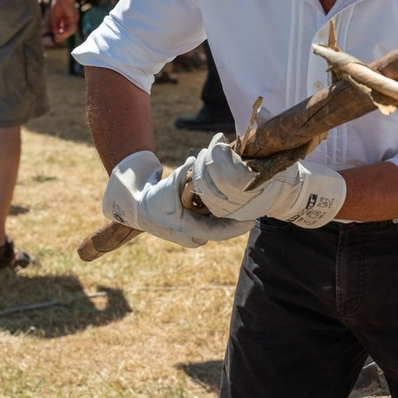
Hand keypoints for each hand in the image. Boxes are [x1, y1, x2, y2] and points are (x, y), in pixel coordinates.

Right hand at [48, 0, 78, 42]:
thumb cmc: (58, 3)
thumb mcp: (55, 16)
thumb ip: (56, 24)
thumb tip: (55, 32)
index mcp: (66, 20)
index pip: (64, 30)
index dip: (60, 35)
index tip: (55, 38)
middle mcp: (71, 20)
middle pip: (69, 31)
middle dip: (62, 36)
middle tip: (56, 39)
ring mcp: (74, 19)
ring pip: (72, 30)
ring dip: (65, 35)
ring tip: (58, 37)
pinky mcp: (75, 17)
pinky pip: (72, 26)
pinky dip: (67, 31)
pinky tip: (61, 32)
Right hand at [103, 150, 251, 246]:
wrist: (140, 210)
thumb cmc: (155, 199)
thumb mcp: (168, 186)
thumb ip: (183, 173)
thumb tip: (195, 161)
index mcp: (189, 230)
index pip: (219, 231)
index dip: (237, 227)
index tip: (252, 220)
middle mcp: (194, 237)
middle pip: (223, 229)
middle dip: (239, 220)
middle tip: (257, 209)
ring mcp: (195, 236)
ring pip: (219, 227)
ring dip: (233, 218)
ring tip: (251, 206)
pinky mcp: (196, 231)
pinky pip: (214, 224)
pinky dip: (223, 215)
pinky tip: (237, 206)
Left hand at [190, 134, 346, 228]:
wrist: (285, 194)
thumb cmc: (281, 166)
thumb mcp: (281, 147)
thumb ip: (270, 128)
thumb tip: (260, 110)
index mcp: (254, 180)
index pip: (225, 164)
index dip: (218, 148)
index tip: (219, 138)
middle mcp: (242, 198)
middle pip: (211, 174)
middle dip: (208, 157)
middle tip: (211, 147)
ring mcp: (233, 208)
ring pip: (205, 188)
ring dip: (201, 169)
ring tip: (206, 157)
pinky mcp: (226, 213)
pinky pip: (206, 200)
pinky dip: (202, 185)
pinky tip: (205, 172)